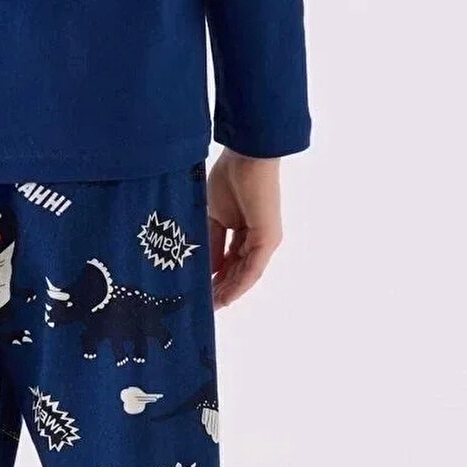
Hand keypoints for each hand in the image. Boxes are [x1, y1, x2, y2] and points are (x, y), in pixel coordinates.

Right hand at [207, 149, 282, 307]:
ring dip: (229, 292)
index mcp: (244, 232)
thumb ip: (211, 242)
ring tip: (211, 308)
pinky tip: (226, 297)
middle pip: (237, 271)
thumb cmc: (230, 179)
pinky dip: (239, 284)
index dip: (214, 278)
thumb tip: (205, 268)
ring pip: (245, 274)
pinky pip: (253, 269)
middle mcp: (257, 239)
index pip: (229, 262)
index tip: (198, 292)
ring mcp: (264, 241)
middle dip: (220, 290)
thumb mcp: (214, 216)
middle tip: (202, 307)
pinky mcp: (268, 240)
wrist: (247, 158)